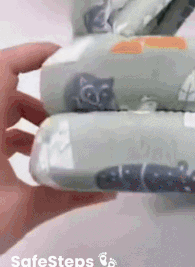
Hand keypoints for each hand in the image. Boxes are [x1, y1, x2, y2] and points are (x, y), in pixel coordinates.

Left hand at [0, 43, 115, 253]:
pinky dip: (16, 135)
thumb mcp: (24, 212)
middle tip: (75, 114)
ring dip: (31, 119)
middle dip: (44, 100)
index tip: (67, 60)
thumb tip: (112, 191)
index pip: (3, 69)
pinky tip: (36, 157)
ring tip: (59, 139)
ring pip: (3, 111)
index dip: (33, 53)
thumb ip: (69, 197)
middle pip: (9, 91)